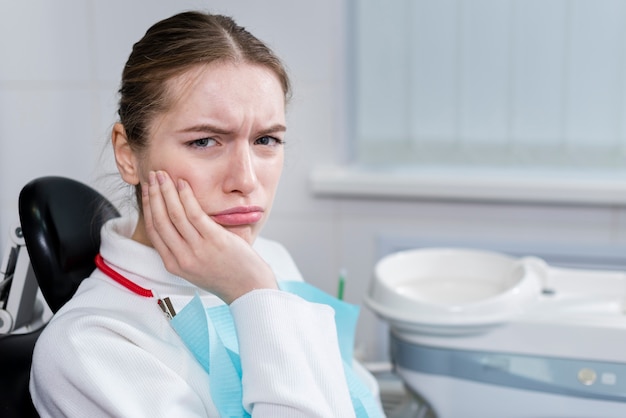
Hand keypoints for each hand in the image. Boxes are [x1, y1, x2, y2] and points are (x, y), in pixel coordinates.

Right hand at [141, 170, 277, 303]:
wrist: (248, 288)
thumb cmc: (226, 274)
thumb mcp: (197, 265)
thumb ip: (185, 247)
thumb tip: (179, 220)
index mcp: (174, 264)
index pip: (154, 230)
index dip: (148, 207)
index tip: (148, 191)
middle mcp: (182, 257)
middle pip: (160, 220)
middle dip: (153, 195)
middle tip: (152, 176)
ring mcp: (197, 249)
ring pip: (174, 214)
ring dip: (166, 191)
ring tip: (163, 175)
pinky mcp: (214, 241)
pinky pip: (194, 214)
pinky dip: (186, 196)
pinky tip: (182, 183)